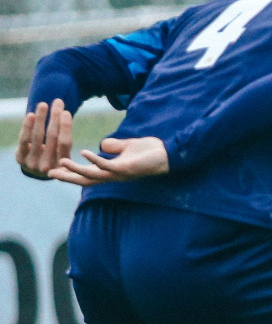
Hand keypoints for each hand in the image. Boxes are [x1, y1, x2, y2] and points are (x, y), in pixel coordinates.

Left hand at [16, 99, 73, 179]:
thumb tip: (77, 122)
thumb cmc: (56, 159)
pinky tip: (31, 115)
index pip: (65, 143)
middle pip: (52, 137)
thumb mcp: (66, 158)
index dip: (65, 126)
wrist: (36, 172)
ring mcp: (32, 163)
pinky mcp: (20, 158)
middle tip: (58, 102)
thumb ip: (67, 146)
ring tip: (43, 104)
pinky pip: (24, 140)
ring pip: (37, 136)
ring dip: (41, 118)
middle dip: (55, 117)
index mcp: (63, 166)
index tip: (67, 112)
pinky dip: (27, 127)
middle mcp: (47, 166)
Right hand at [51, 136, 169, 186]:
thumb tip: (102, 145)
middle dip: (68, 177)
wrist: (170, 154)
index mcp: (112, 170)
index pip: (87, 174)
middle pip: (86, 179)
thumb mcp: (128, 147)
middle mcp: (114, 175)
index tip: (53, 170)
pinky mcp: (128, 169)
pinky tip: (84, 153)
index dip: (71, 173)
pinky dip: (95, 160)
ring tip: (62, 163)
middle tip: (49, 174)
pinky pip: (108, 166)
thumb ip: (114, 147)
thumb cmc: (150, 152)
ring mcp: (120, 173)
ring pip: (93, 175)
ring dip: (77, 170)